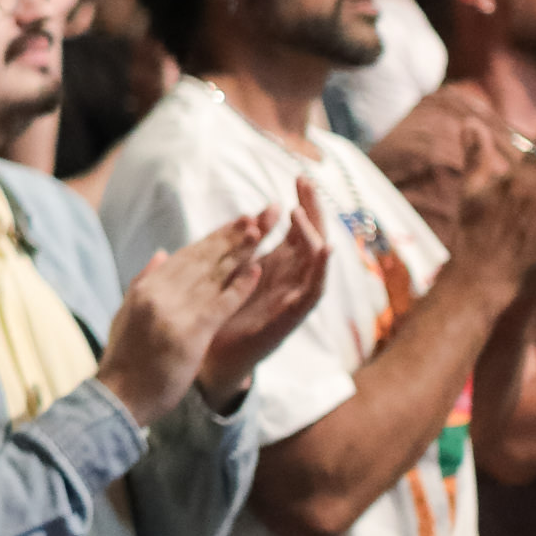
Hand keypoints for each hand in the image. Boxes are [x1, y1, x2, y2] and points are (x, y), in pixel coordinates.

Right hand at [98, 213, 274, 425]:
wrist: (117, 397)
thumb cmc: (124, 361)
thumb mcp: (126, 313)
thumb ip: (144, 281)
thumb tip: (161, 253)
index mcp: (147, 288)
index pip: (186, 255)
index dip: (214, 237)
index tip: (236, 222)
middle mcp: (160, 293)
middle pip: (203, 258)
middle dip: (232, 235)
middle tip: (259, 214)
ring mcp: (175, 311)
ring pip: (214, 275)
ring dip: (241, 252)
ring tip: (262, 231)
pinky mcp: (190, 333)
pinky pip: (220, 305)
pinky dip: (240, 287)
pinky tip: (258, 271)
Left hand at [197, 178, 330, 404]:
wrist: (212, 359)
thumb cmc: (223, 315)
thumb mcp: (234, 271)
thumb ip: (247, 244)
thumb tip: (258, 212)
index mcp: (276, 267)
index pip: (296, 229)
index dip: (301, 203)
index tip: (299, 176)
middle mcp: (290, 280)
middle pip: (311, 239)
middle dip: (311, 210)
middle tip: (306, 182)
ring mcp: (292, 299)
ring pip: (314, 263)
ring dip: (313, 236)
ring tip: (303, 212)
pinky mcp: (290, 319)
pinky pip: (312, 293)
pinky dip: (319, 272)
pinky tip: (323, 251)